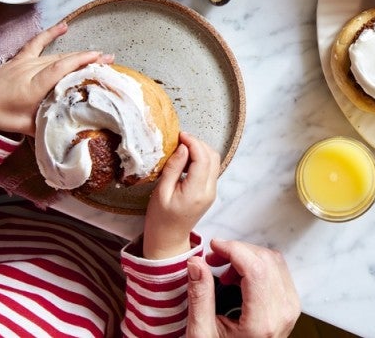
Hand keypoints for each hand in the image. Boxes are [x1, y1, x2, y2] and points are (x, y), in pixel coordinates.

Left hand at [0, 22, 110, 135]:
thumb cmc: (0, 117)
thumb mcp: (28, 127)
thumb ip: (50, 124)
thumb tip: (74, 127)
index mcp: (33, 86)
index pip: (61, 68)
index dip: (82, 61)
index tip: (100, 58)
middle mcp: (30, 70)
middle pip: (63, 59)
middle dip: (87, 57)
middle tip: (109, 59)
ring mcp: (24, 62)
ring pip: (56, 54)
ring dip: (77, 53)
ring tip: (97, 55)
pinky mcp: (19, 59)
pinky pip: (37, 43)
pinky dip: (51, 33)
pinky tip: (64, 26)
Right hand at [143, 132, 219, 259]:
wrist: (168, 239)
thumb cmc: (160, 218)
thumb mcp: (161, 192)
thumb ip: (173, 168)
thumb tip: (183, 147)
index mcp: (197, 191)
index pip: (203, 158)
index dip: (193, 142)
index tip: (179, 135)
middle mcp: (209, 190)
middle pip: (212, 157)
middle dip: (198, 143)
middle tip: (180, 139)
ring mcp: (212, 191)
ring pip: (214, 161)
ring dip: (200, 150)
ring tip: (182, 148)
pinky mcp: (210, 191)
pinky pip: (210, 169)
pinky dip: (201, 159)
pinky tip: (186, 159)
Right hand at [186, 239, 300, 337]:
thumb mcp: (203, 334)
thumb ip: (200, 297)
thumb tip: (196, 264)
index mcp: (263, 321)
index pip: (256, 268)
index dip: (234, 249)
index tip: (214, 246)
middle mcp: (283, 312)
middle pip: (266, 260)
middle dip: (237, 251)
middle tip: (213, 259)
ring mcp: (290, 308)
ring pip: (274, 262)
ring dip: (247, 258)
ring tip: (223, 273)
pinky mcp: (289, 305)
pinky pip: (278, 271)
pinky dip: (257, 267)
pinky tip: (238, 279)